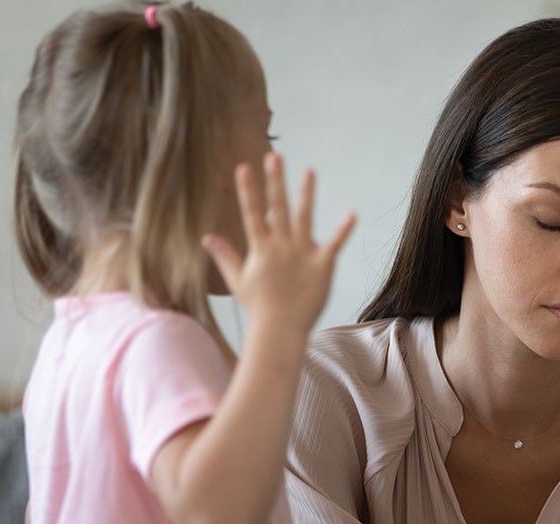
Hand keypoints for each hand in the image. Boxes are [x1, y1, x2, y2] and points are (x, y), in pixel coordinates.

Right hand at [203, 152, 355, 335]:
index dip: (248, 190)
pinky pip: (334, 245)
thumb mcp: (238, 280)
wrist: (280, 330)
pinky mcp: (322, 266)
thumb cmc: (259, 308)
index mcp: (261, 249)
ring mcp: (302, 254)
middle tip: (275, 156)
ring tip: (309, 171)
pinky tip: (352, 214)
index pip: (252, 214)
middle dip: (275, 182)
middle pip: (278, 209)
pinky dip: (343, 230)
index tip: (244, 167)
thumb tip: (206, 238)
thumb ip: (225, 256)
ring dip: (306, 194)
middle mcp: (281, 247)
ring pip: (304, 218)